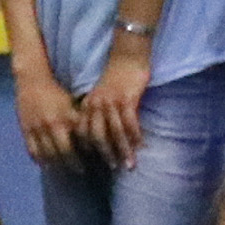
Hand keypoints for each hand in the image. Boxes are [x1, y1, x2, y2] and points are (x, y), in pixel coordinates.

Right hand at [14, 63, 83, 164]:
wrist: (32, 80)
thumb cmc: (56, 93)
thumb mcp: (72, 105)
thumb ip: (79, 122)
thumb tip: (92, 140)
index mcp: (64, 118)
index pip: (75, 144)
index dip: (82, 156)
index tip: (89, 164)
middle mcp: (51, 126)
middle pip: (61, 153)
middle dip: (71, 164)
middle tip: (79, 170)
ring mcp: (36, 129)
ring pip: (46, 155)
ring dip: (55, 164)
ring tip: (62, 169)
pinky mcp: (25, 130)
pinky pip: (32, 150)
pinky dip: (39, 160)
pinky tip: (45, 164)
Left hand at [82, 40, 152, 167]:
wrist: (127, 56)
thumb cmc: (115, 78)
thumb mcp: (99, 96)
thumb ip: (97, 113)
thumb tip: (99, 136)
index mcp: (87, 105)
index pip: (83, 133)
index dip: (87, 149)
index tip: (93, 163)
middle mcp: (96, 105)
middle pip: (97, 136)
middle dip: (105, 154)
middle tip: (113, 168)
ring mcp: (111, 103)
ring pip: (115, 133)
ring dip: (123, 150)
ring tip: (129, 164)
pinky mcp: (127, 99)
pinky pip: (131, 123)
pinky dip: (136, 136)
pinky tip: (141, 146)